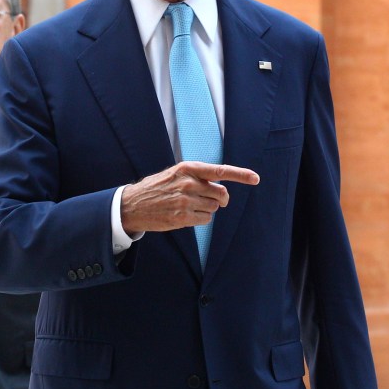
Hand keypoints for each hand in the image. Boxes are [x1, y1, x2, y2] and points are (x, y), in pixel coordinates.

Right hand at [120, 161, 259, 233]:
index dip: (241, 174)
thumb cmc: (157, 188)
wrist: (133, 204)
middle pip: (221, 193)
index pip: (220, 170)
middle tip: (211, 200)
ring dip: (207, 208)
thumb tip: (220, 190)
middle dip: (220, 199)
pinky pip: (205, 219)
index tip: (255, 178)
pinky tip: (186, 215)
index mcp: (188, 168)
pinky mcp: (182, 217)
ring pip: (214, 207)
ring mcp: (185, 201)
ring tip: (189, 206)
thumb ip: (197, 177)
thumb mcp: (175, 174)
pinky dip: (201, 219)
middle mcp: (188, 183)